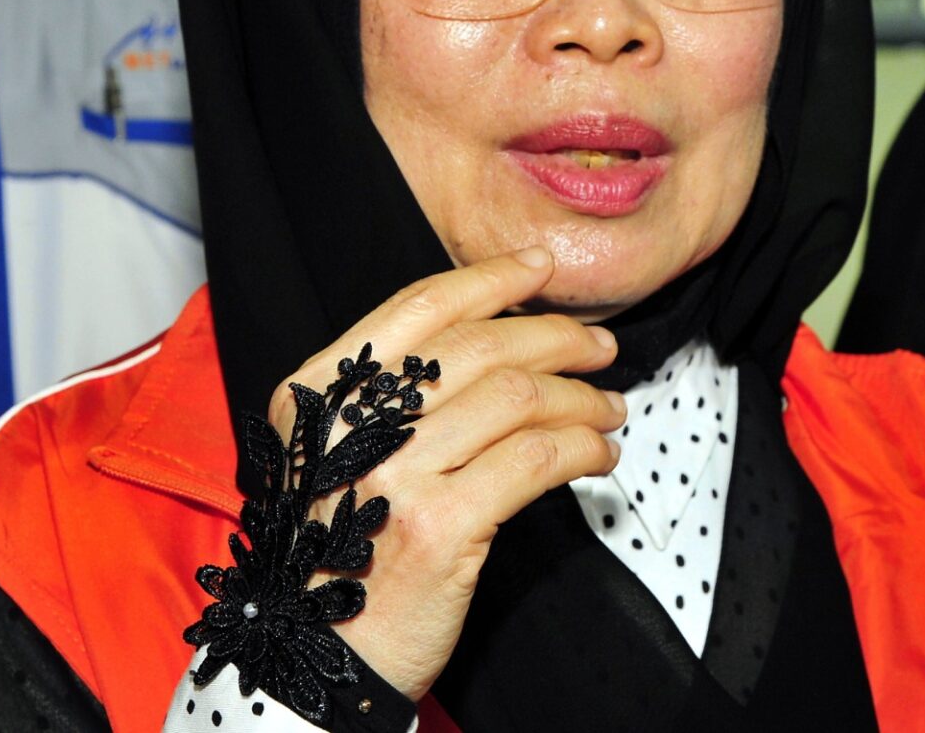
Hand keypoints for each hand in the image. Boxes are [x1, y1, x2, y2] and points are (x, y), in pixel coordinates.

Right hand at [267, 246, 624, 700]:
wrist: (318, 657)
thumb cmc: (339, 554)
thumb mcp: (341, 454)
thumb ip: (396, 397)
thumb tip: (499, 338)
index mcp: (321, 393)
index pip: (420, 307)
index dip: (491, 279)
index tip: (540, 268)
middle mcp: (352, 425)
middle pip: (478, 346)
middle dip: (555, 337)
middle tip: (597, 347)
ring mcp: (395, 474)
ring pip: (516, 397)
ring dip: (579, 397)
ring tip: (606, 406)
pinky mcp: (441, 526)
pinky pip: (534, 459)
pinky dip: (580, 446)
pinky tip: (597, 452)